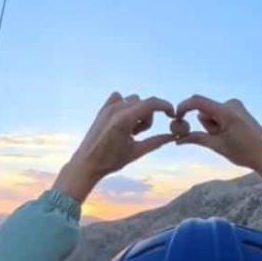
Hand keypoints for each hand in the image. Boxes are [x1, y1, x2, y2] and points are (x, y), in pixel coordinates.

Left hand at [53, 92, 174, 202]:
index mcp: (125, 119)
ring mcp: (108, 107)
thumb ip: (157, 141)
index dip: (166, 106)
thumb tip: (174, 136)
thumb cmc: (111, 161)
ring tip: (129, 131)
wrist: (87, 163)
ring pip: (133, 100)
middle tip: (138, 134)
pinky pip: (119, 97)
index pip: (151, 103)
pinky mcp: (102, 109)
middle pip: (144, 103)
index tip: (172, 114)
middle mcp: (116, 109)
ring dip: (137, 112)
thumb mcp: (137, 152)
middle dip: (148, 117)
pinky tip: (122, 121)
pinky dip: (125, 105)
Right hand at [175, 95, 261, 194]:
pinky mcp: (238, 108)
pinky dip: (220, 123)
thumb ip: (196, 138)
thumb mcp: (216, 146)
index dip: (184, 107)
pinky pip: (220, 113)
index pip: (198, 101)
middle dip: (206, 125)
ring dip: (213, 125)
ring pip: (212, 113)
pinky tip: (232, 135)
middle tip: (219, 139)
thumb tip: (177, 139)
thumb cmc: (243, 152)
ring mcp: (236, 105)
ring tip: (228, 138)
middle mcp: (231, 104)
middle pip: (205, 110)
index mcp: (226, 112)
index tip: (176, 117)